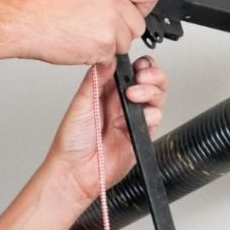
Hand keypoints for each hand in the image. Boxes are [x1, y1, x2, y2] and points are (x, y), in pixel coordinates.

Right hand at [10, 0, 161, 65]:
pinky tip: (80, 43)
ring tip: (85, 33)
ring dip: (109, 44)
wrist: (25, 20)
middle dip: (123, 30)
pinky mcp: (103, 47)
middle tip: (99, 27)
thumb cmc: (42, 0)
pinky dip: (97, 56)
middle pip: (138, 24)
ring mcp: (110, 25)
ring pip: (125, 43)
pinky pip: (110, 57)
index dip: (142, 5)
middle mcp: (114, 1)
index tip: (135, 10)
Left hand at [46, 56, 167, 209]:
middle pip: (151, 81)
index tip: (138, 65)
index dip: (140, 65)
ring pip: (157, 97)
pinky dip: (150, 115)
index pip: (132, 71)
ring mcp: (132, 119)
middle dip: (153, 75)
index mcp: (107, 91)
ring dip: (151, 92)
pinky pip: (156, 119)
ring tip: (134, 96)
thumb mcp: (80, 103)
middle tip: (142, 78)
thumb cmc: (72, 142)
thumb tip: (109, 58)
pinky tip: (132, 120)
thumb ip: (96, 80)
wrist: (76, 171)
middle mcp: (122, 103)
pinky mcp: (140, 135)